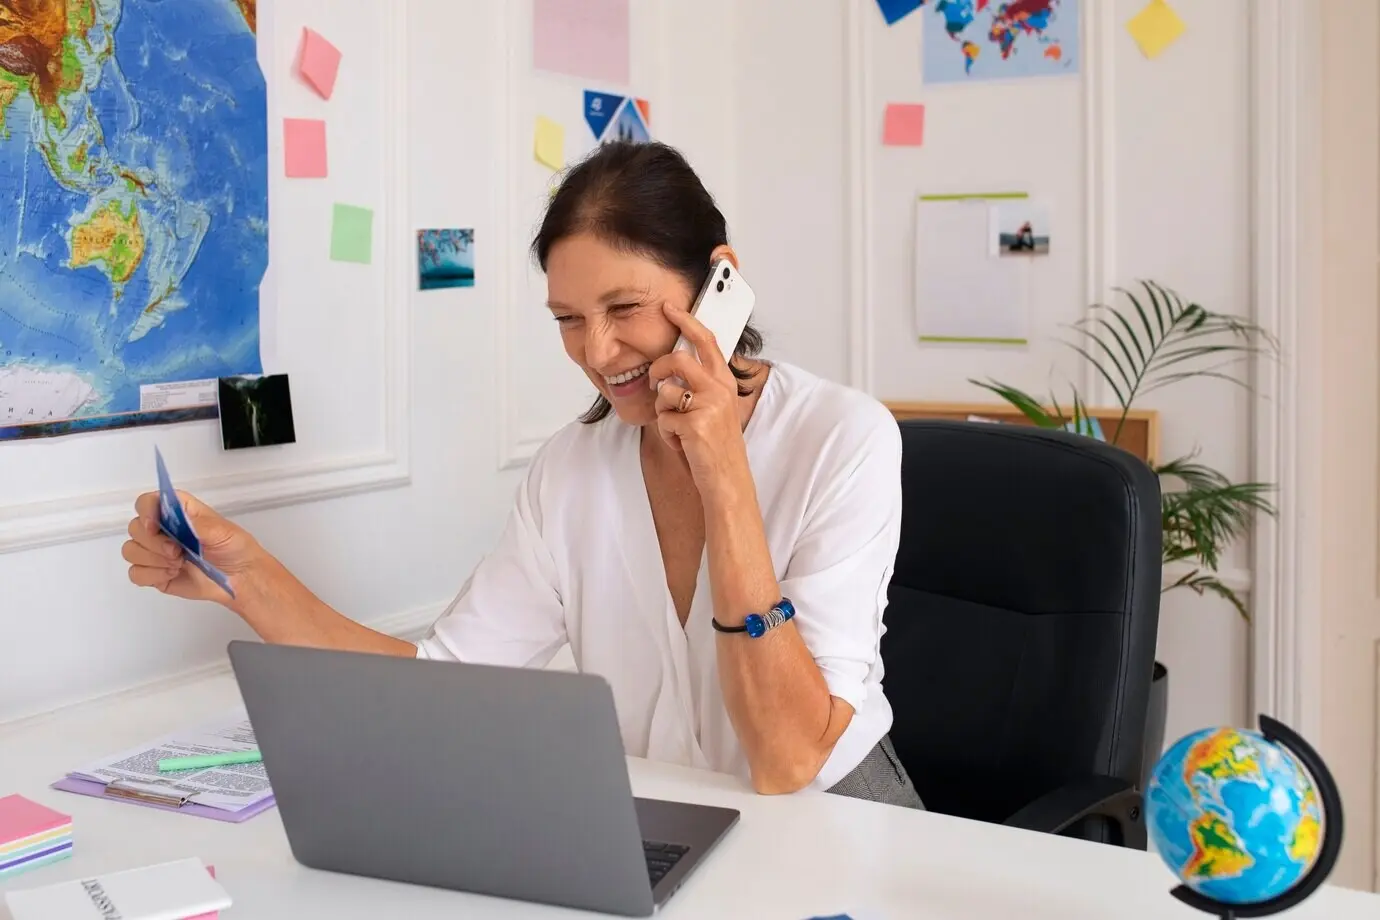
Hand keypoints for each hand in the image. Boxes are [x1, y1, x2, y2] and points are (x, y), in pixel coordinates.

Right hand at [123, 491, 263, 605]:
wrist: (241, 578)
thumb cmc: (235, 548)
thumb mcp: (222, 531)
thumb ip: (197, 525)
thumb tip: (178, 521)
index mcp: (178, 511)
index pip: (147, 502)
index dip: (145, 511)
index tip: (153, 526)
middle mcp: (162, 529)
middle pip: (135, 528)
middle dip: (153, 543)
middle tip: (177, 552)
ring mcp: (156, 552)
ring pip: (130, 550)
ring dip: (152, 560)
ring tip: (177, 564)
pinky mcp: (155, 573)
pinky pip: (135, 573)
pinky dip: (151, 575)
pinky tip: (171, 574)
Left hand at [647, 302, 751, 493]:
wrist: (727, 481)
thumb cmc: (716, 447)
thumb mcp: (714, 409)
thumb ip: (699, 386)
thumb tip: (669, 369)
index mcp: (725, 382)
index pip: (706, 340)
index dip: (687, 320)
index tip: (669, 308)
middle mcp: (720, 389)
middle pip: (677, 359)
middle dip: (659, 370)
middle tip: (657, 384)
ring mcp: (709, 405)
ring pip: (665, 392)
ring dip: (664, 413)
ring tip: (680, 430)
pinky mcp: (695, 424)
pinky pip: (663, 419)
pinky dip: (668, 435)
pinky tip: (684, 445)